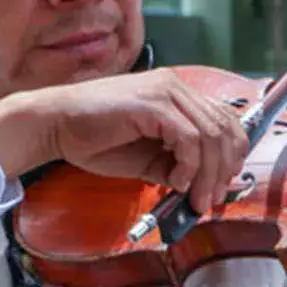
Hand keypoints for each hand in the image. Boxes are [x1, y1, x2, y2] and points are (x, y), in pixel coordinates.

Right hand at [0, 66, 246, 212]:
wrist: (55, 125)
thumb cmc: (95, 140)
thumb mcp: (148, 158)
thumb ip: (177, 164)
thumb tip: (204, 185)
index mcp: (178, 94)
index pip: (225, 120)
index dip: (232, 155)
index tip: (222, 185)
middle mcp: (176, 87)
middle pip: (224, 129)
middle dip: (223, 170)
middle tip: (211, 199)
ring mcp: (166, 91)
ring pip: (210, 136)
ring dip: (208, 174)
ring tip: (195, 198)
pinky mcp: (153, 104)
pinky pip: (188, 139)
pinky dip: (188, 165)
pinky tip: (175, 181)